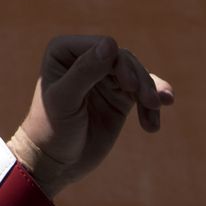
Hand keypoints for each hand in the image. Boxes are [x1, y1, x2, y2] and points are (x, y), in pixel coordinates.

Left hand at [9, 35, 173, 198]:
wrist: (55, 162)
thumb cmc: (51, 127)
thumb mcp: (64, 100)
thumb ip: (85, 71)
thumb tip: (111, 43)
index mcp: (64, 51)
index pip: (101, 47)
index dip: (119, 62)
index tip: (131, 86)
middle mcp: (85, 58)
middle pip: (123, 60)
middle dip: (139, 79)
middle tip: (150, 102)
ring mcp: (104, 78)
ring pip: (136, 75)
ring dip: (150, 91)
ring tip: (155, 108)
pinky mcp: (119, 97)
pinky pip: (142, 94)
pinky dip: (152, 106)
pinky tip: (153, 124)